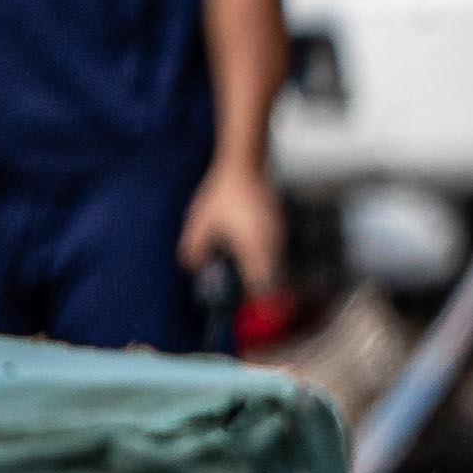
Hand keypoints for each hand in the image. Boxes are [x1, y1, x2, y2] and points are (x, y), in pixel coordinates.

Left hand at [181, 160, 285, 298]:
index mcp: (254, 248)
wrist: (243, 165)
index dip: (256, 300)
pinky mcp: (278, 224)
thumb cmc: (221, 195)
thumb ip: (194, 250)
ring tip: (236, 266)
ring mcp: (278, 233)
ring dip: (258, 270)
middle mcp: (271, 243)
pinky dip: (261, 255)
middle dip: (255, 286)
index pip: (262, 285)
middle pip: (271, 277)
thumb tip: (194, 268)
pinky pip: (273, 249)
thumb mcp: (199, 223)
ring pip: (273, 263)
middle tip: (237, 289)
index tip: (246, 308)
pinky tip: (242, 246)